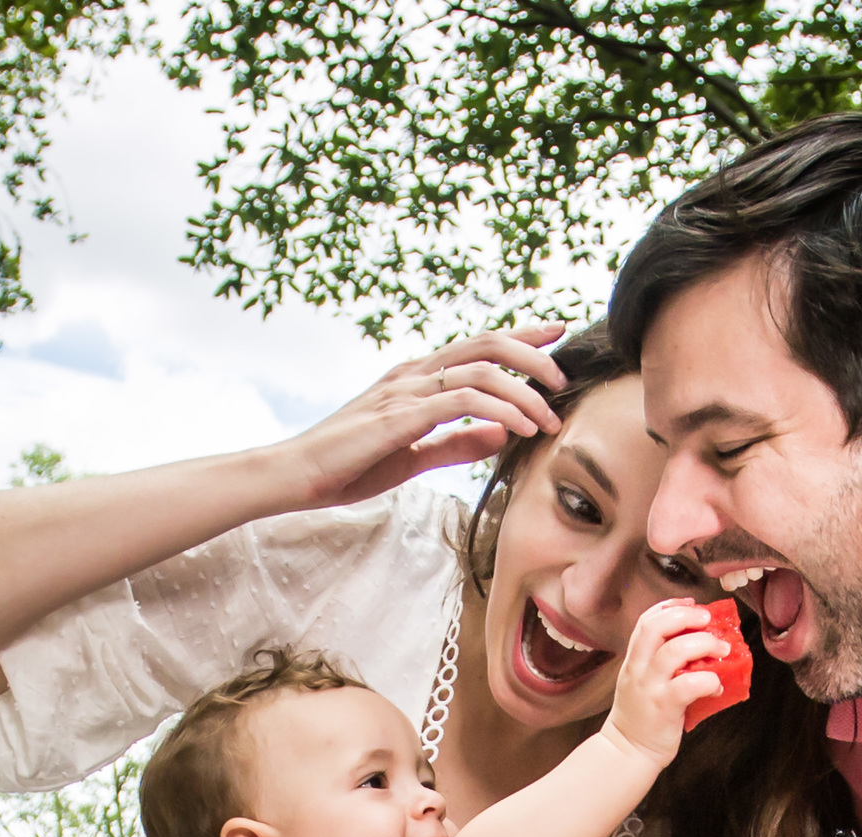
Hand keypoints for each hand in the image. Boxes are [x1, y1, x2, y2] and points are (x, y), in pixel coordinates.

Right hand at [277, 323, 567, 509]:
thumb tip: (501, 435)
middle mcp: (414, 373)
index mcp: (416, 379)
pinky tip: (520, 429)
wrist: (298, 475)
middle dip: (532, 354)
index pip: (478, 347)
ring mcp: (406, 390)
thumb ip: (456, 443)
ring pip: (481, 371)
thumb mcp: (414, 455)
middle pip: (487, 344)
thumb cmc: (349, 465)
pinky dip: (499, 412)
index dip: (521, 338)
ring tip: (549, 418)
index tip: (557, 336)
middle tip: (563, 376)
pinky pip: (462, 401)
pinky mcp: (401, 415)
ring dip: (524, 392)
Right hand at [602, 600, 726, 765]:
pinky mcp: (663, 707)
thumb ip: (662, 663)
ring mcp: (649, 687)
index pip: (646, 620)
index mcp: (635, 660)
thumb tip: (701, 644)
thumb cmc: (642, 716)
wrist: (628, 751)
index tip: (691, 604)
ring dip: (704, 644)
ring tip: (721, 649)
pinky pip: (689, 685)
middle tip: (709, 621)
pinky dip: (709, 680)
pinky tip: (717, 686)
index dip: (670, 606)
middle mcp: (638, 669)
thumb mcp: (642, 681)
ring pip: (674, 651)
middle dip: (687, 616)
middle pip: (656, 627)